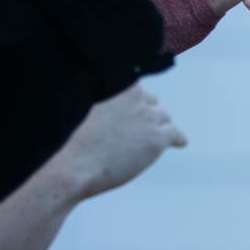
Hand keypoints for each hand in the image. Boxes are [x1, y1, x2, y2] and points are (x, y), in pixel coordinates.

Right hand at [54, 86, 187, 200]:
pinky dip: (177, 138)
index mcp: (119, 86)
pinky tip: (179, 142)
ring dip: (157, 127)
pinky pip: (175, 134)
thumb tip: (112, 110)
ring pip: (163, 118)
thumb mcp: (83, 107)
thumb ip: (102, 101)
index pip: (135, 87)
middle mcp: (136, 97)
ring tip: (148, 139)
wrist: (73, 164)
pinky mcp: (155, 139)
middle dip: (145, 113)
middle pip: (150, 102)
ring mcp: (147, 118)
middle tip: (134, 129)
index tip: (128, 110)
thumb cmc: (70, 140)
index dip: (132, 101)